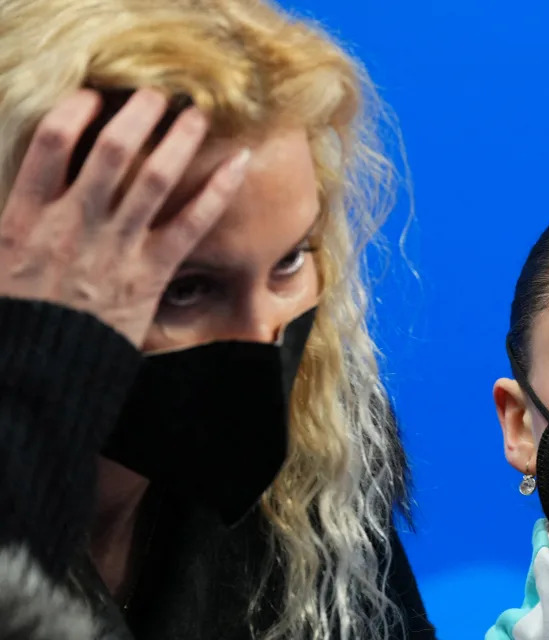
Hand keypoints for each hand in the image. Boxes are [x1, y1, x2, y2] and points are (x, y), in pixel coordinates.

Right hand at [0, 88, 248, 346]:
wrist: (41, 376)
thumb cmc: (18, 320)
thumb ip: (15, 217)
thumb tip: (33, 181)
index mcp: (25, 217)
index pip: (51, 143)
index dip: (76, 109)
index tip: (95, 94)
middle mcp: (73, 224)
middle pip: (111, 149)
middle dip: (139, 113)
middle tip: (158, 92)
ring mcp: (115, 249)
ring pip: (155, 178)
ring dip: (180, 138)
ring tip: (197, 111)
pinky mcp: (150, 274)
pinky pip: (191, 224)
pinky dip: (217, 191)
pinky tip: (238, 164)